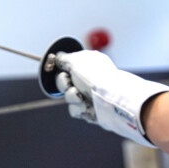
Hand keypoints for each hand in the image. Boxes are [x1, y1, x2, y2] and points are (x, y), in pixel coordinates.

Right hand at [54, 50, 168, 146]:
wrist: (110, 99)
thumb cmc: (95, 77)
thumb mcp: (76, 60)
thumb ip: (64, 58)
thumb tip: (58, 57)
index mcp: (87, 64)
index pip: (67, 66)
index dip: (61, 69)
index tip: (61, 70)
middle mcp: (88, 78)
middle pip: (63, 82)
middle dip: (64, 83)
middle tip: (70, 84)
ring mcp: (89, 94)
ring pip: (68, 97)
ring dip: (71, 97)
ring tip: (81, 97)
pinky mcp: (90, 110)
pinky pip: (74, 110)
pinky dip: (79, 108)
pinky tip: (87, 106)